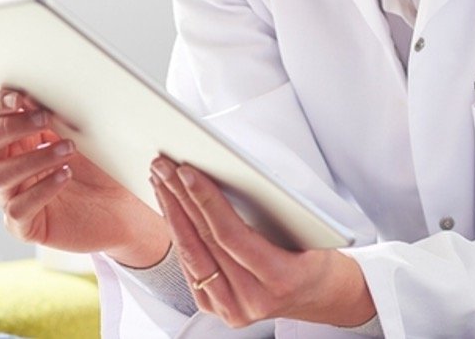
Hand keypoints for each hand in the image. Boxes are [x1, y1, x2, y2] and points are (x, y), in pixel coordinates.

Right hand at [0, 90, 168, 265]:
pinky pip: (17, 208)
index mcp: (15, 137)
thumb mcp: (82, 132)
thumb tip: (45, 92)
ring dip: (33, 158)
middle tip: (43, 119)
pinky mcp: (25, 224)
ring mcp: (12, 195)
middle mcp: (6, 164)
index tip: (20, 97)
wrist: (123, 206)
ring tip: (68, 150)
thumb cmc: (100, 164)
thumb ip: (58, 112)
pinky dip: (42, 188)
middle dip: (7, 127)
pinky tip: (65, 176)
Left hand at [149, 156, 374, 328]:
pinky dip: (177, 232)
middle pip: (204, 241)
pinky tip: (168, 206)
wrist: (315, 295)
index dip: (206, 200)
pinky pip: (189, 265)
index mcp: (280, 279)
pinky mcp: (213, 308)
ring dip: (171, 212)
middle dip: (180, 197)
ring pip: (190, 253)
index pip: (231, 234)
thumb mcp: (310, 231)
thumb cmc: (313, 255)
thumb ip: (276, 209)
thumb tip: (234, 170)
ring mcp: (230, 308)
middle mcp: (252, 300)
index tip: (187, 171)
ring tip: (160, 179)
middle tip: (164, 165)